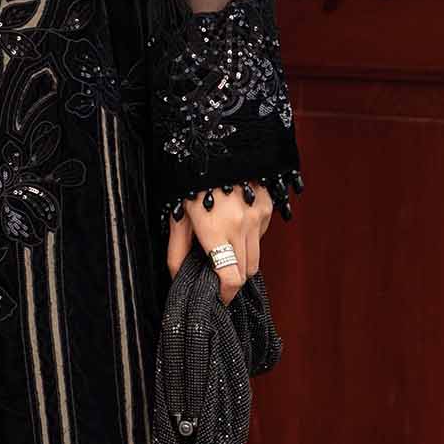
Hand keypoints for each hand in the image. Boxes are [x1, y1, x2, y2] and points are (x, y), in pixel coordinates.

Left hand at [167, 183, 272, 304]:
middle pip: (247, 271)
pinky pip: (262, 235)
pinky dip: (250, 238)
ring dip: (242, 260)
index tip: (219, 297)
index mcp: (216, 231)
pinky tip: (234, 225)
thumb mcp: (176, 218)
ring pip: (257, 256)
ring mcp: (258, 214)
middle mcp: (242, 225)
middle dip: (233, 279)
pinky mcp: (268, 205)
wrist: (211, 146)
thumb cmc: (188, 183)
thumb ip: (177, 253)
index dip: (226, 294)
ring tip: (225, 247)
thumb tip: (179, 280)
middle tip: (218, 274)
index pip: (232, 278)